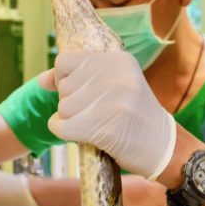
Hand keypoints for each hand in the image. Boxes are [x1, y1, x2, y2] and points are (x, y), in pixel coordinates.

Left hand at [39, 51, 175, 179]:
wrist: (162, 145)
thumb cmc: (133, 115)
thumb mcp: (115, 85)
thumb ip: (78, 77)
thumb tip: (42, 80)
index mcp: (118, 59)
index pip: (64, 61)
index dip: (65, 80)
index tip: (83, 93)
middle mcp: (117, 75)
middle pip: (63, 87)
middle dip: (72, 103)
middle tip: (96, 113)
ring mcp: (113, 101)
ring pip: (63, 107)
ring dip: (70, 120)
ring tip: (94, 123)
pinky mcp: (106, 127)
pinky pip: (61, 126)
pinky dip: (63, 132)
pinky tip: (80, 134)